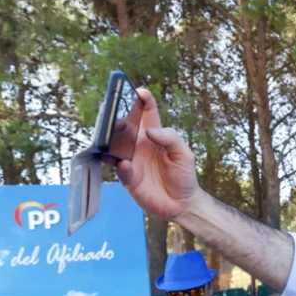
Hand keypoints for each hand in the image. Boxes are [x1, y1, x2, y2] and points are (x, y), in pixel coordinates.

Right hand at [103, 89, 200, 220]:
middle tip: (113, 108)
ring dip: (110, 138)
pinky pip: (120, 169)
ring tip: (111, 131)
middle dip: (117, 115)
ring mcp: (131, 160)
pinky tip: (124, 163)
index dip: (142, 100)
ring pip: (115, 145)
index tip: (139, 91)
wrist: (182, 204)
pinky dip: (121, 166)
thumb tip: (149, 131)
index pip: (146, 113)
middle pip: (125, 125)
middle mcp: (139, 145)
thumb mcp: (184, 154)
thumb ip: (171, 138)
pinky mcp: (128, 178)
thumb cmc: (183, 175)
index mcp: (154, 135)